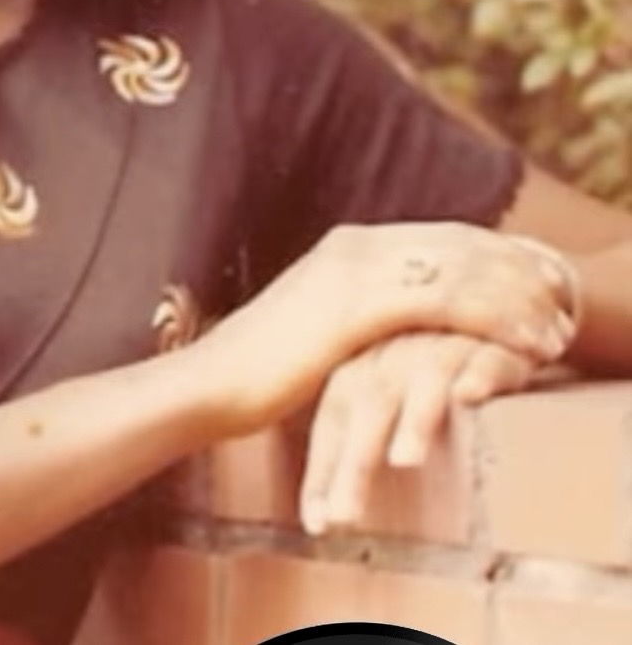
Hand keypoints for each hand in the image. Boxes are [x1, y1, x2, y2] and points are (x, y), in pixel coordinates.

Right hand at [196, 221, 574, 433]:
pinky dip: (496, 320)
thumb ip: (356, 314)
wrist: (212, 381)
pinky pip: (446, 303)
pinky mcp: (358, 306)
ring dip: (517, 295)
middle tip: (559, 293)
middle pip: (457, 242)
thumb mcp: (318, 331)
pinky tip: (526, 345)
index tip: (534, 274)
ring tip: (555, 327)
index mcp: (346, 247)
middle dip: (515, 266)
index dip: (492, 252)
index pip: (438, 237)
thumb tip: (391, 330)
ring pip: (460, 267)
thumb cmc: (260, 371)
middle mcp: (355, 245)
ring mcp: (355, 270)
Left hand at [298, 331, 538, 535]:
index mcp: (367, 360)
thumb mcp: (397, 379)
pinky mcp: (497, 333)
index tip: (316, 525)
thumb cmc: (439, 349)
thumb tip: (327, 497)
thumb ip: (366, 421)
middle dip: (355, 461)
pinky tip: (469, 395)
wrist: (500, 290)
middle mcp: (399, 349)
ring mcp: (446, 338)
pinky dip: (477, 372)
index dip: (323, 467)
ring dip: (415, 417)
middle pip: (367, 403)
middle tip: (344, 517)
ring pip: (424, 378)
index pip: (333, 413)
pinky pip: (486, 353)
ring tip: (404, 460)